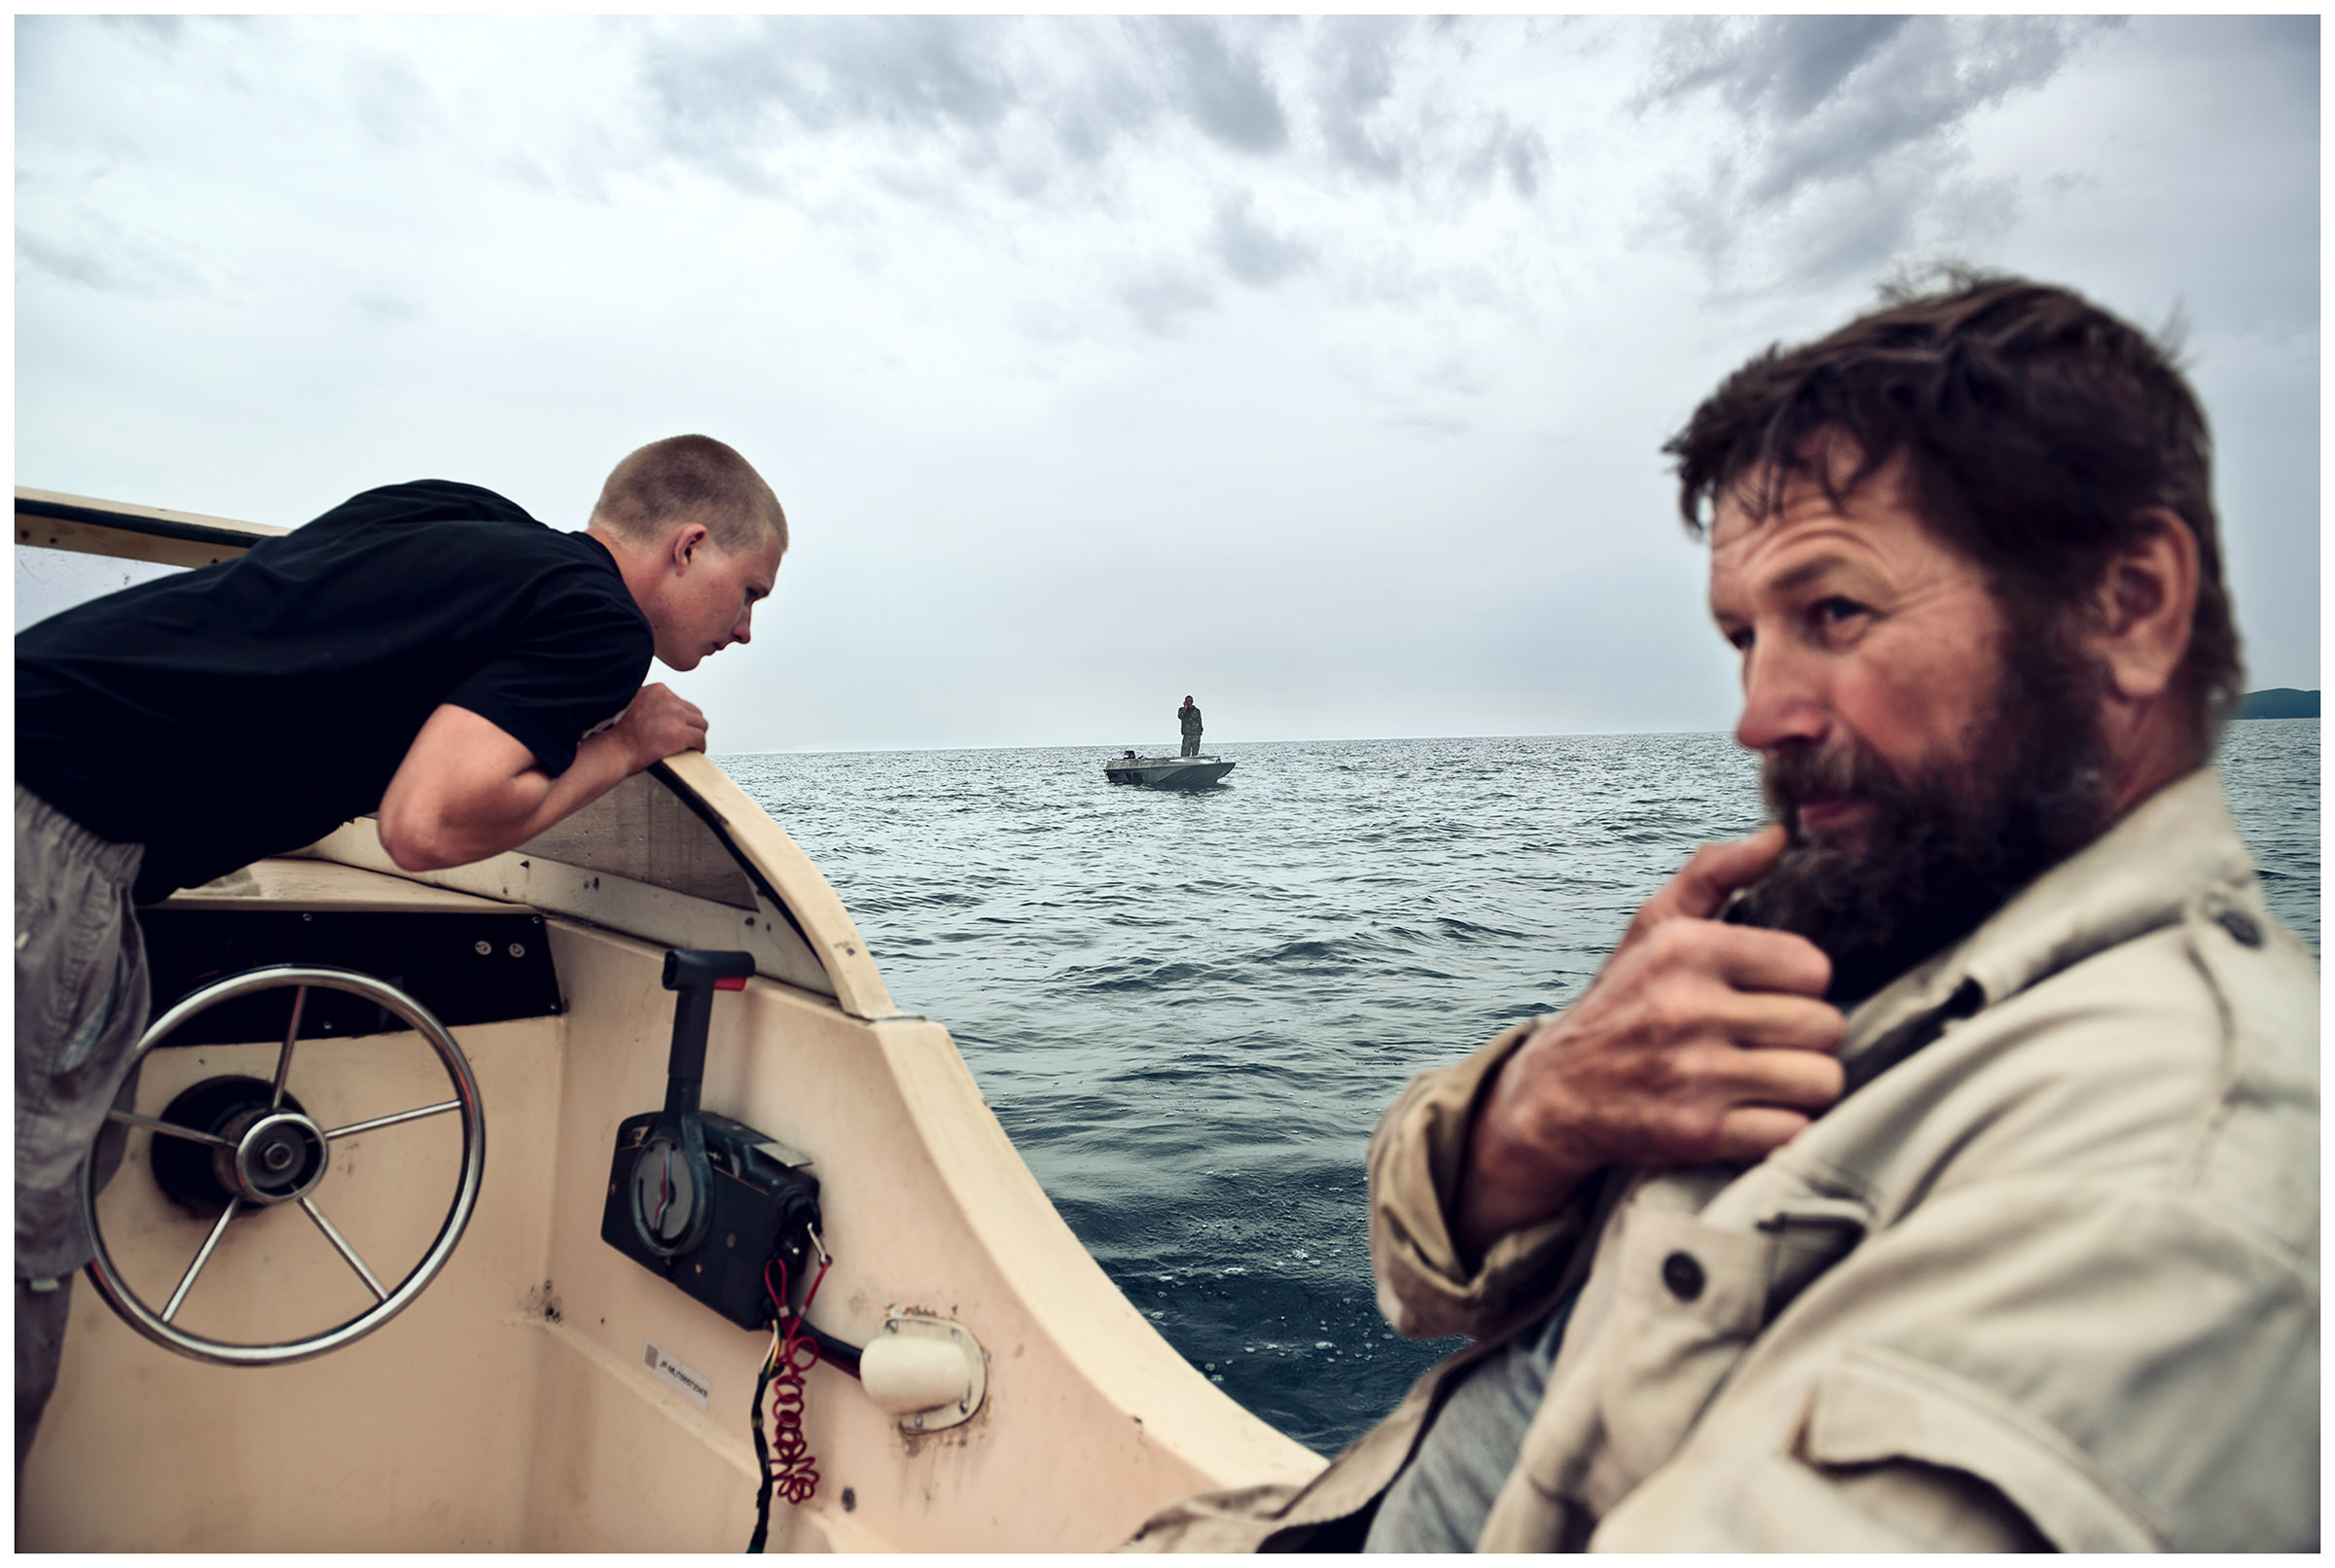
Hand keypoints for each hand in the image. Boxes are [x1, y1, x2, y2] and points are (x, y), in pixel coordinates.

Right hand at [609, 683, 707, 770]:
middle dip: (689, 725)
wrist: (616, 749)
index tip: (675, 725)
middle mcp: (668, 699)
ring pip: (701, 725)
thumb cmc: (621, 733)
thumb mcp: (634, 703)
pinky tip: (693, 750)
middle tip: (683, 736)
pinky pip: (701, 739)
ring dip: (695, 735)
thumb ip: (652, 701)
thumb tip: (666, 708)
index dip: (679, 716)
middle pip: (693, 712)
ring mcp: (676, 716)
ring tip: (688, 744)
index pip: (681, 701)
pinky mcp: (682, 734)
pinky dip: (699, 746)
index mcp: (658, 690)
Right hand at [1455, 826, 1844, 1258]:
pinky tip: (1755, 1116)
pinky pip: (1794, 1132)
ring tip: (1772, 1080)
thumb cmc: (1620, 1003)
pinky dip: (1784, 1130)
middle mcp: (1688, 1009)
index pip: (1813, 966)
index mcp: (1686, 950)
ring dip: (1805, 1087)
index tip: (1771, 995)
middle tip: (1773, 1043)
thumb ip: (1716, 875)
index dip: (1800, 985)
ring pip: (1821, 1081)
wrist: (1554, 1095)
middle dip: (1808, 1039)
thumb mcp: (1654, 929)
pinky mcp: (1697, 1134)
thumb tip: (1780, 835)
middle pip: (1825, 1027)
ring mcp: (1693, 1075)